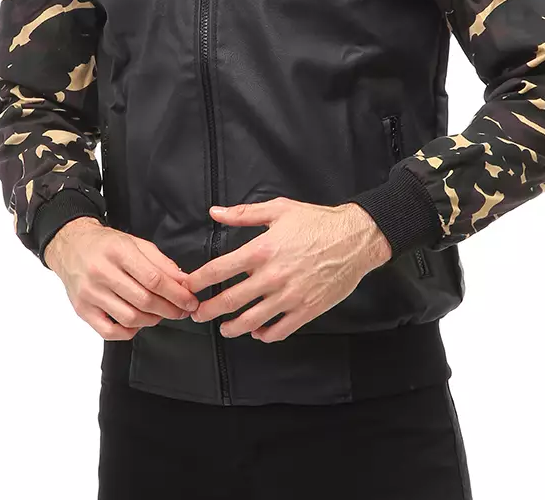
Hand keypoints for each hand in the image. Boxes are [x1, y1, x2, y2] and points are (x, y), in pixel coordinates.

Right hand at [44, 217, 199, 339]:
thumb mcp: (136, 243)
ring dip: (152, 320)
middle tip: (182, 311)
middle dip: (169, 309)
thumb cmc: (106, 244)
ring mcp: (90, 294)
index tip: (190, 300)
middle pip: (144, 300)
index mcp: (119, 252)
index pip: (154, 279)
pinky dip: (128, 331)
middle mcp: (102, 273)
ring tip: (161, 314)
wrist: (71, 246)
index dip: (176, 294)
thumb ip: (161, 263)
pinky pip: (109, 331)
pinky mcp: (82, 310)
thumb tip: (183, 282)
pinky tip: (137, 322)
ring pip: (129, 318)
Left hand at [182, 198, 391, 342]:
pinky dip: (265, 335)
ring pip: (252, 321)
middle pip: (230, 300)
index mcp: (262, 250)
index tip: (189, 285)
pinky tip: (258, 332)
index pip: (220, 269)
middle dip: (209, 310)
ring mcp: (290, 296)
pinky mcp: (306, 309)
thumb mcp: (279, 209)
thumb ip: (244, 214)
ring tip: (225, 328)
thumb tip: (215, 213)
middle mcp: (272, 276)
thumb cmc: (317, 221)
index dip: (199, 280)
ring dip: (232, 327)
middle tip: (198, 314)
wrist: (355, 238)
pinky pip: (280, 330)